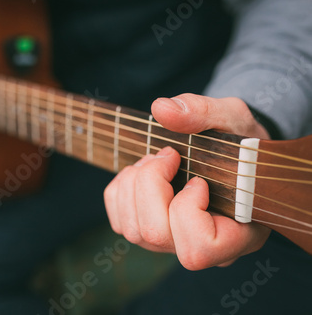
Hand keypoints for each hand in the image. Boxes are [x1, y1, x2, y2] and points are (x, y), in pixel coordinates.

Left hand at [104, 93, 270, 269]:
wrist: (231, 154)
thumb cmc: (239, 141)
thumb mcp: (233, 119)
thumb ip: (204, 113)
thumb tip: (161, 108)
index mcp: (237, 235)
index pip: (199, 248)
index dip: (187, 208)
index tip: (197, 179)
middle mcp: (202, 249)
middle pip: (155, 234)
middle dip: (150, 184)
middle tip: (167, 156)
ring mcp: (172, 244)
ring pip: (133, 230)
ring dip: (134, 184)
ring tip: (155, 161)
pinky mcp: (148, 233)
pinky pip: (119, 221)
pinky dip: (121, 190)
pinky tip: (141, 172)